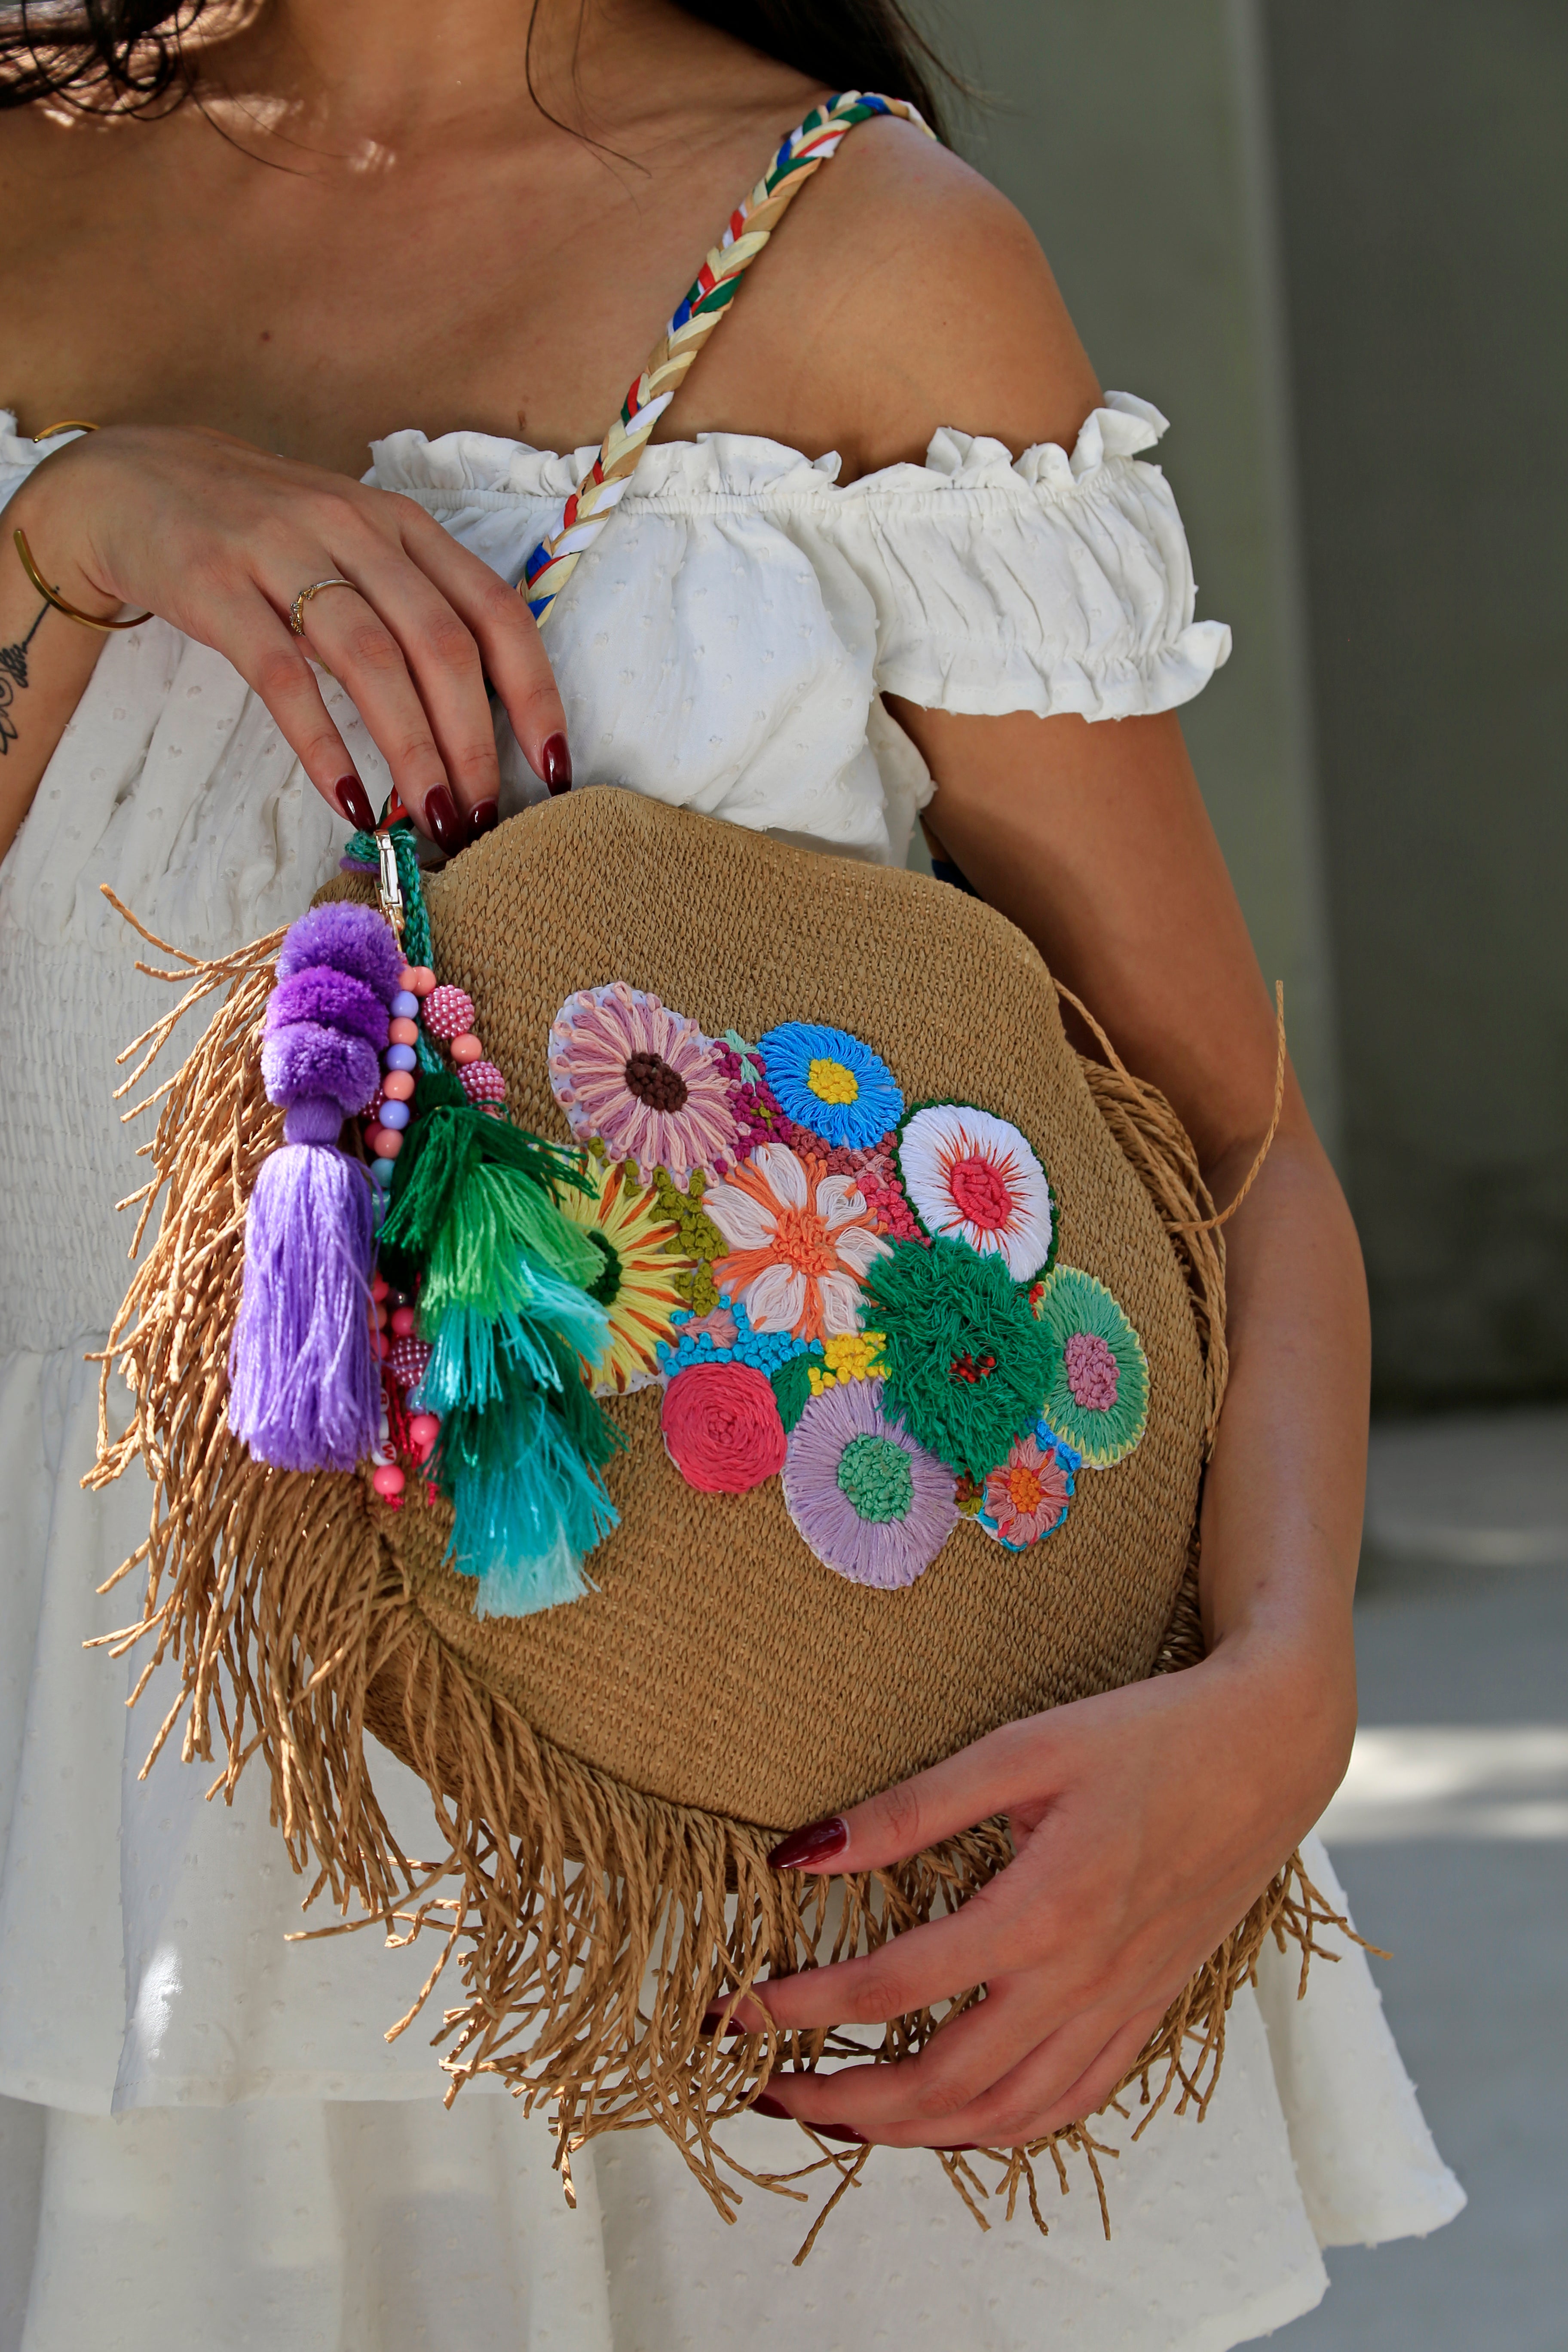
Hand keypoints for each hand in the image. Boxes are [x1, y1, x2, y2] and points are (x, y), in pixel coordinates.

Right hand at [8, 424, 569, 847]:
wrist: (132, 480)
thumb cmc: (263, 532)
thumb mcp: (354, 547)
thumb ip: (413, 608)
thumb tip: (479, 719)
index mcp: (403, 526)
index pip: (497, 611)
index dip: (535, 695)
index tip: (551, 769)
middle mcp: (354, 530)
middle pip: (442, 645)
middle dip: (473, 744)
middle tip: (482, 819)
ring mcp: (283, 552)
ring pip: (373, 661)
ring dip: (412, 753)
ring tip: (430, 822)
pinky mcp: (216, 586)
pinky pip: (283, 676)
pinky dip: (323, 744)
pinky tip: (349, 799)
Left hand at [736, 1630, 1354, 2148]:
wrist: (1271, 1751)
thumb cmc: (1144, 1736)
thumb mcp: (1020, 1749)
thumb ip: (910, 1809)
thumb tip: (800, 1855)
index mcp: (1043, 1913)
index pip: (893, 1990)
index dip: (802, 2010)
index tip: (735, 2009)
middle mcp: (1081, 1981)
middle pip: (938, 2085)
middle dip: (836, 2104)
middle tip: (762, 2089)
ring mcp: (1119, 2008)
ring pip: (1000, 2117)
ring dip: (907, 2133)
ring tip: (836, 2116)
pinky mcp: (1145, 2012)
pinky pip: (1063, 2106)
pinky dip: (994, 2130)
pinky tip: (950, 2116)